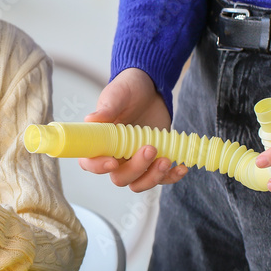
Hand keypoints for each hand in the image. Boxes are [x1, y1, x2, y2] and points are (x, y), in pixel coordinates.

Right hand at [79, 68, 187, 191]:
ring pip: (139, 183)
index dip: (98, 167)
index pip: (90, 162)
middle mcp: (115, 155)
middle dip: (136, 169)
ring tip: (166, 160)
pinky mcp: (154, 160)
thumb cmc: (128, 89)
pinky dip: (171, 177)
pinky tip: (180, 167)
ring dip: (153, 177)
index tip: (113, 161)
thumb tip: (90, 120)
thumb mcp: (117, 95)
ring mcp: (136, 160)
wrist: (151, 87)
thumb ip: (106, 109)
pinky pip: (161, 178)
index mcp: (100, 141)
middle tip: (150, 149)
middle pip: (119, 177)